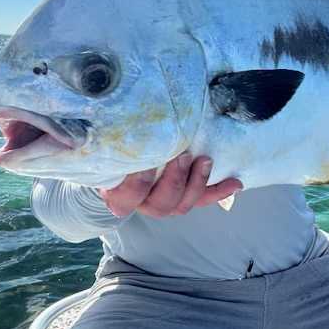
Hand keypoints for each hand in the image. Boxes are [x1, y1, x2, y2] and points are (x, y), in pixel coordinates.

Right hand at [98, 152, 242, 218]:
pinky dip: (219, 192)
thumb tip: (92, 122)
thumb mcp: (104, 146)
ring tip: (205, 159)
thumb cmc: (112, 150)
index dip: (139, 181)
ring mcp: (164, 203)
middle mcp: (142, 204)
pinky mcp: (183, 198)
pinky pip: (203, 200)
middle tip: (182, 153)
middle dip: (175, 180)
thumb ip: (105, 140)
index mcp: (118, 195)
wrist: (116, 160)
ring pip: (182, 206)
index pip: (127, 197)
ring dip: (197, 183)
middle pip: (160, 204)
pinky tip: (236, 182)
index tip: (146, 160)